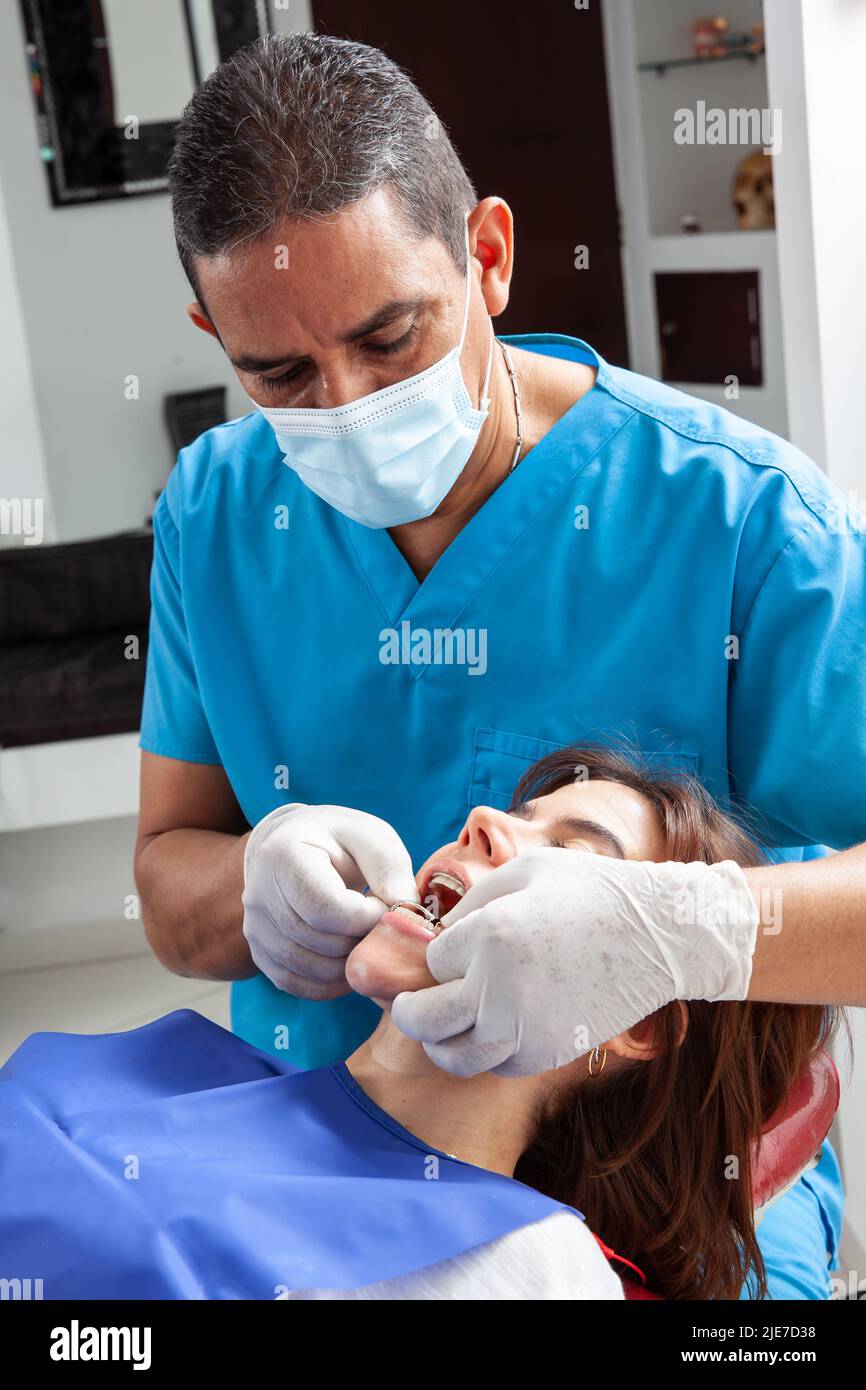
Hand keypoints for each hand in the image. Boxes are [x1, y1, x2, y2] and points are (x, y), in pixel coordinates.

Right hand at [242, 804, 417, 999]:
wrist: (293, 845)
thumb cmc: (336, 839)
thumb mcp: (369, 835)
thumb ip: (389, 868)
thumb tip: (404, 915)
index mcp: (284, 855)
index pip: (328, 909)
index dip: (368, 916)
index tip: (382, 904)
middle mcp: (259, 894)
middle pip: (322, 942)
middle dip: (362, 940)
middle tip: (377, 923)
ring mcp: (255, 927)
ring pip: (312, 969)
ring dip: (350, 963)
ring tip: (364, 937)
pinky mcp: (260, 953)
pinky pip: (297, 984)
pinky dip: (330, 983)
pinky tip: (348, 961)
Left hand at [391, 847, 758, 1076]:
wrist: (657, 934)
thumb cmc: (591, 892)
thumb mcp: (526, 871)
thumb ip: (475, 901)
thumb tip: (442, 934)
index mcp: (489, 935)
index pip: (433, 961)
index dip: (442, 956)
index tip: (457, 950)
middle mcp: (499, 988)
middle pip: (426, 1020)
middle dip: (411, 1013)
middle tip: (409, 1009)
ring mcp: (524, 1027)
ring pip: (456, 1056)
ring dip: (441, 1046)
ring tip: (439, 1035)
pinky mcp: (550, 1052)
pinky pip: (498, 1066)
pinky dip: (486, 1055)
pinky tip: (490, 1036)